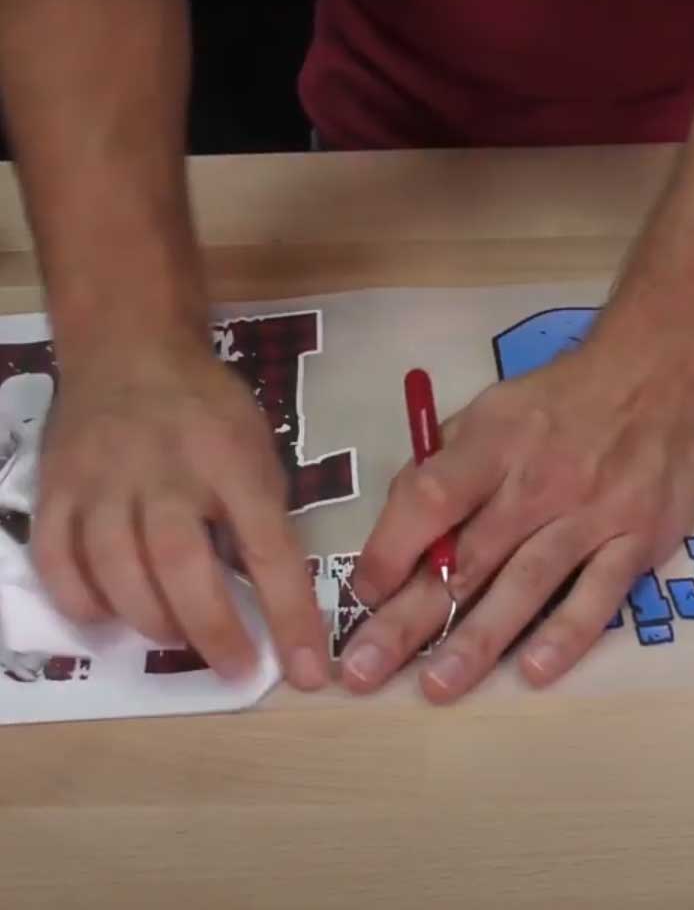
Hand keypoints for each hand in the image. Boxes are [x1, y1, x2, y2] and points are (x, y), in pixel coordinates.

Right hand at [31, 334, 328, 689]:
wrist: (130, 352)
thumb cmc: (208, 408)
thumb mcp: (258, 450)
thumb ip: (261, 516)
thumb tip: (267, 598)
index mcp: (231, 462)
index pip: (269, 550)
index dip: (291, 616)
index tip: (306, 670)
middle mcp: (165, 474)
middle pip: (183, 569)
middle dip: (214, 633)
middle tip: (237, 669)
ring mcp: (103, 482)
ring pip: (118, 573)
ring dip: (153, 623)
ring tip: (181, 637)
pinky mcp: (56, 490)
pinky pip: (59, 563)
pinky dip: (84, 603)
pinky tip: (111, 615)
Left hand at [341, 344, 693, 701]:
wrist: (653, 378)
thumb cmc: (556, 403)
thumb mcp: (490, 410)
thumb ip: (444, 465)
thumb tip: (399, 527)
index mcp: (492, 444)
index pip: (430, 498)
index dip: (390, 549)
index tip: (361, 596)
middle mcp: (537, 482)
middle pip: (467, 558)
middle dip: (410, 619)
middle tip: (364, 672)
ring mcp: (590, 513)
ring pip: (527, 584)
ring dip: (479, 640)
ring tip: (437, 688)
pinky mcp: (636, 538)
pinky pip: (599, 593)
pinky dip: (567, 634)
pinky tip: (535, 672)